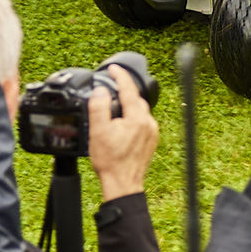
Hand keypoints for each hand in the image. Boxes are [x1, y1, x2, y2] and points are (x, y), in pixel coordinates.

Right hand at [87, 67, 161, 202]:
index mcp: (137, 118)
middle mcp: (149, 123)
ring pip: (140, 111)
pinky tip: (122, 123)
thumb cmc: (111, 161)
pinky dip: (132, 117)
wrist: (123, 183)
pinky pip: (142, 122)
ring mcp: (152, 133)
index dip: (120, 76)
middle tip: (111, 86)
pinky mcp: (151, 141)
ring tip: (114, 105)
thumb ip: (99, 108)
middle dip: (124, 91)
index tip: (113, 68)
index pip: (129, 89)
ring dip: (128, 105)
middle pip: (137, 99)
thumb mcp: (98, 131)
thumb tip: (101, 91)